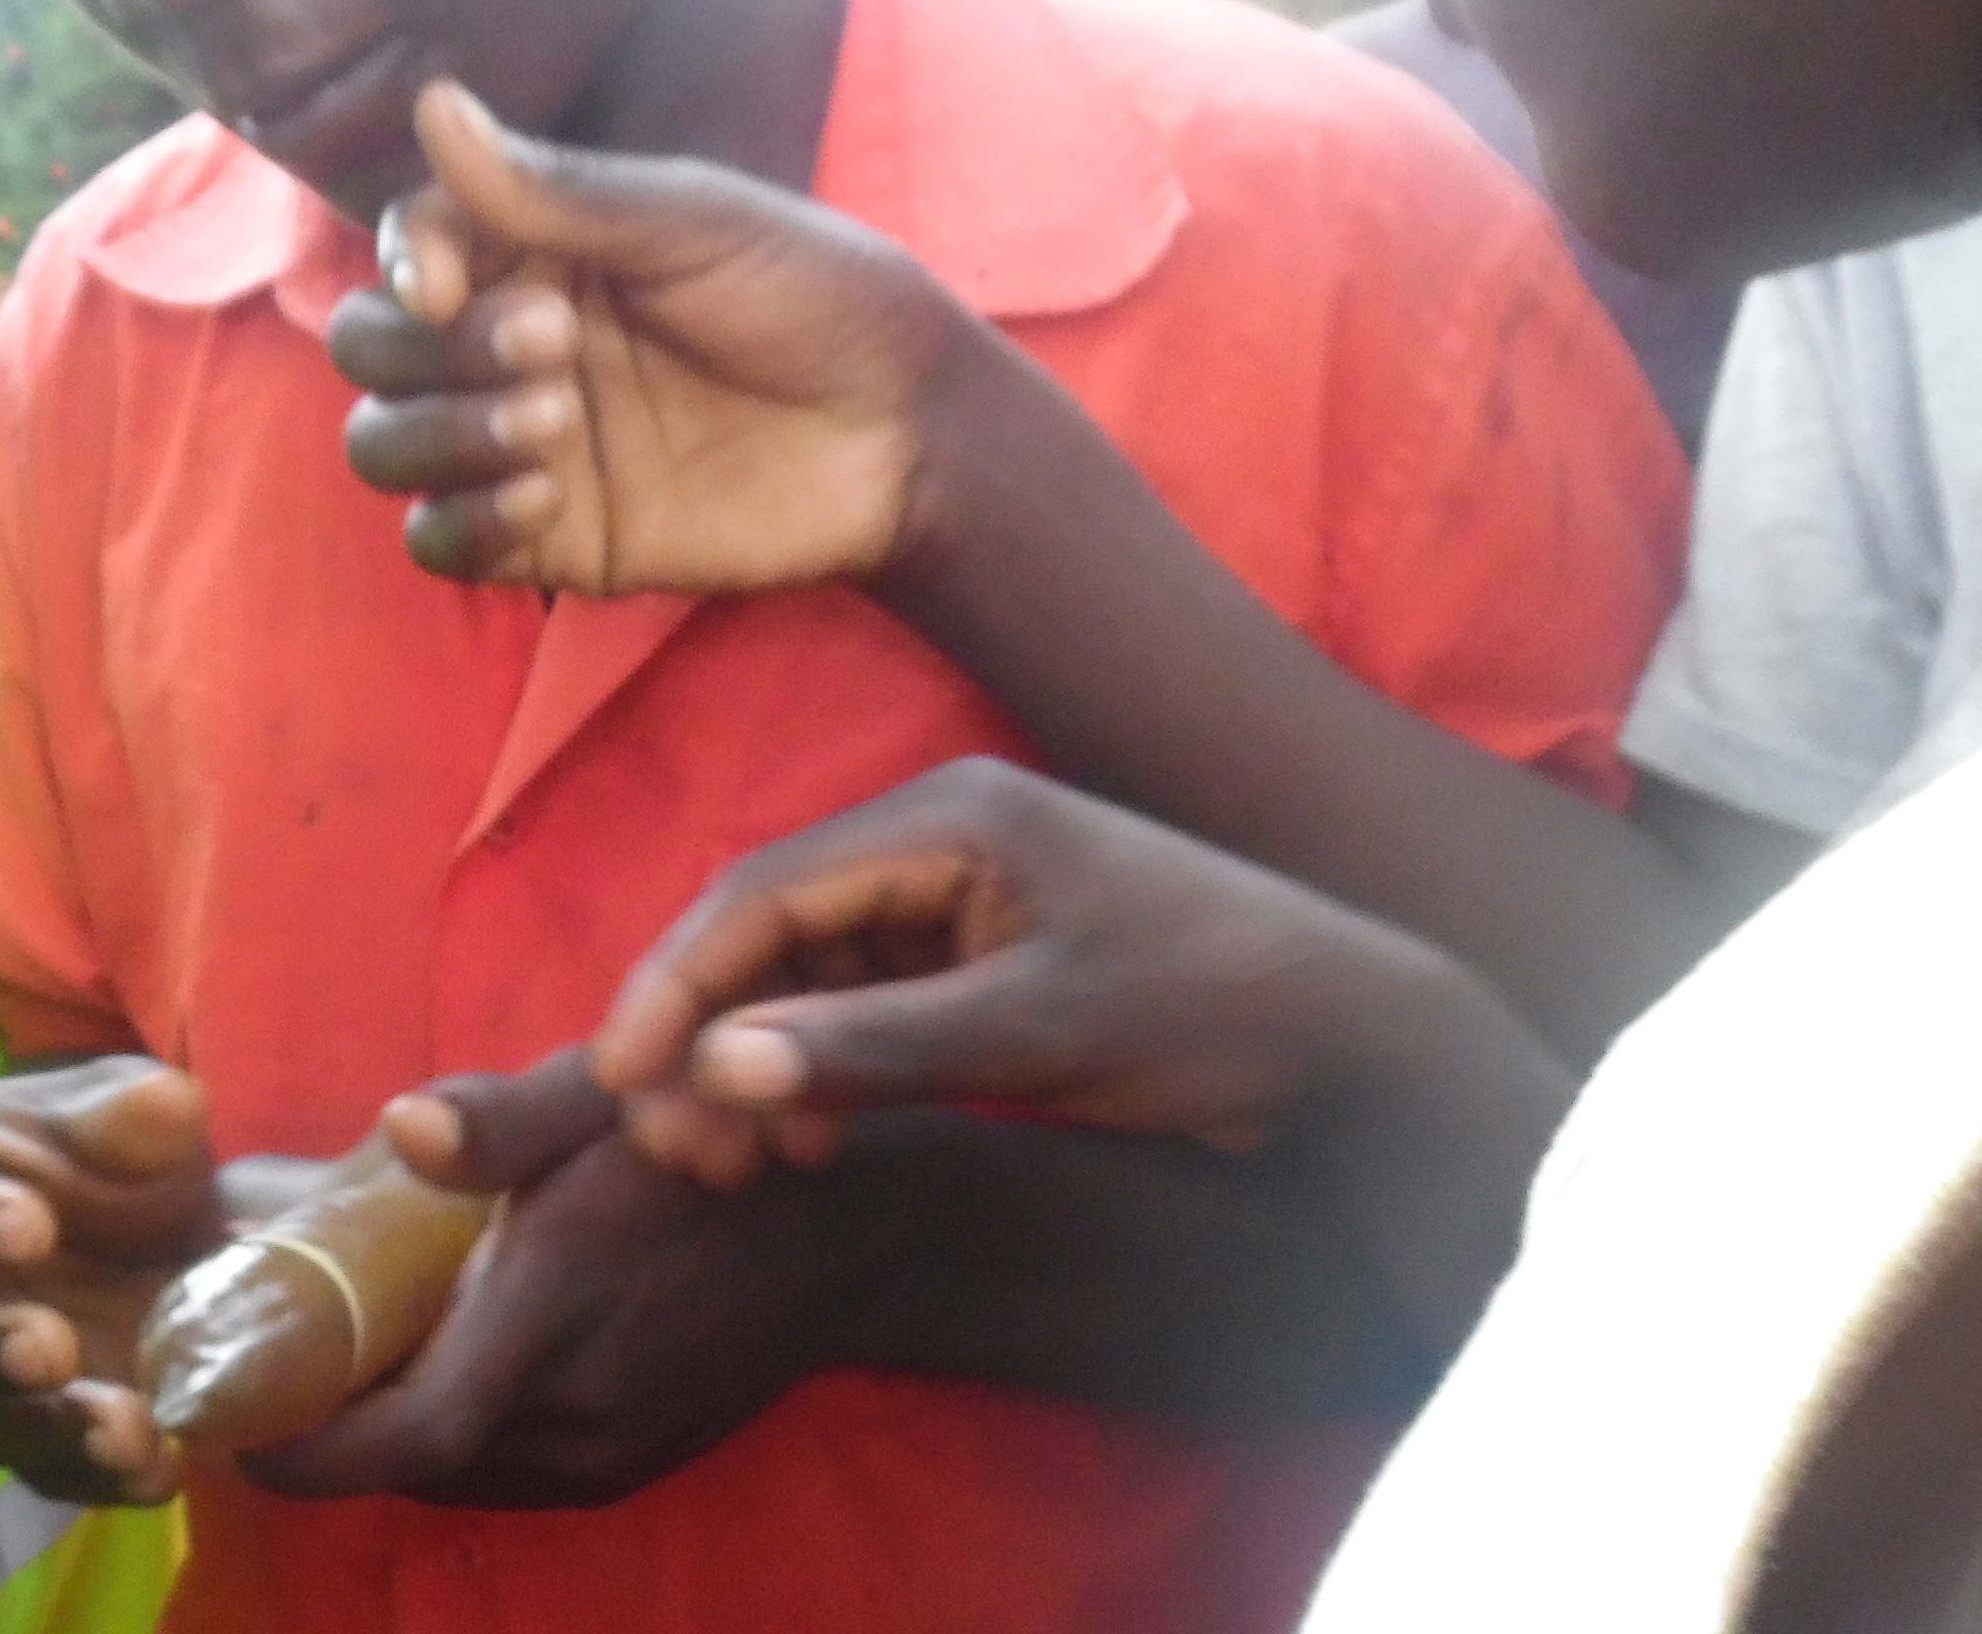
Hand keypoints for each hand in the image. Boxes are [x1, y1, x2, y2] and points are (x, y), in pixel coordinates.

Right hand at [0, 1060, 229, 1505]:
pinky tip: (156, 1466)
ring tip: (122, 1425)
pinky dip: (93, 1475)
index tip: (30, 1228)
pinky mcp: (25, 1434)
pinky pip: (36, 1473)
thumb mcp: (135, 1112)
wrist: (176, 1236)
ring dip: (35, 1429)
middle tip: (49, 1348)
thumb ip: (133, 1108)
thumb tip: (149, 1105)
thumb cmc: (114, 1151)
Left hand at [237, 1057, 891, 1509]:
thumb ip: (498, 1122)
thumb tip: (397, 1127)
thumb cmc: (708, 1148)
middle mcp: (571, 1414)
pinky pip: (501, 1472)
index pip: (405, 1435)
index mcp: (552, 1320)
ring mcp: (603, 1455)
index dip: (301, 1444)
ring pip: (450, 1473)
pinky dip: (447, 1438)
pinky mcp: (625, 1468)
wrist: (851, 1238)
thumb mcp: (604, 1104)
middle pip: (406, 1463)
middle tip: (258, 1360)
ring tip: (335, 1360)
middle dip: (323, 1428)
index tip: (220, 1413)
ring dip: (385, 1434)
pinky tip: (431, 1369)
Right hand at [328, 81, 990, 595]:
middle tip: (553, 350)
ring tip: (552, 426)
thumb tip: (432, 103)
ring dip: (440, 434)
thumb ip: (556, 187)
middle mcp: (512, 341)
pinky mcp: (556, 535)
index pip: (412, 246)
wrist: (905, 429)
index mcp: (539, 248)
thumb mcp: (692, 222)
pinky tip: (548, 495)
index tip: (447, 284)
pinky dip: (467, 520)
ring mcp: (527, 441)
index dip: (408, 263)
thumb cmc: (814, 296)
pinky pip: (442, 542)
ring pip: (387, 445)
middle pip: (374, 348)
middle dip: (431, 352)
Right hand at [404, 762, 1578, 1348]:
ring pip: (805, 978)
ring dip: (753, 1064)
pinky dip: (814, 1073)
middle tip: (670, 1146)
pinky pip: (859, 1009)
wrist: (1360, 1040)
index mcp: (952, 816)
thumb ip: (871, 1048)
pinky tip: (800, 1144)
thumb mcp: (1041, 1033)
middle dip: (703, 1034)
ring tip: (730, 1165)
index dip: (674, 984)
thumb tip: (712, 1070)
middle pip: (770, 930)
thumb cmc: (1218, 1010)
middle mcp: (944, 840)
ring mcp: (964, 901)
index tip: (621, 1080)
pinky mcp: (985, 963)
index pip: (765, 889)